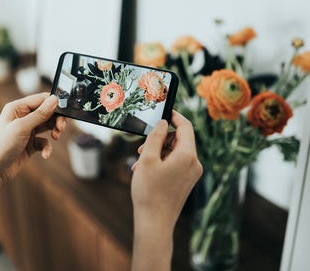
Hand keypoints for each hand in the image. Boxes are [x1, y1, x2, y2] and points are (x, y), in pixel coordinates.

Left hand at [0, 92, 65, 183]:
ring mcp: (27, 130)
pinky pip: (45, 141)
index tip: (65, 112)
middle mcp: (23, 116)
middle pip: (48, 112)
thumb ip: (40, 113)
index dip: (54, 104)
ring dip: (55, 131)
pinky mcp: (30, 143)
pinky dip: (47, 147)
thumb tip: (54, 100)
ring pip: (48, 125)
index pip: (42, 99)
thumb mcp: (22, 127)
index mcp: (18, 108)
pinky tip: (45, 154)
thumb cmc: (0, 146)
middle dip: (57, 119)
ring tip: (56, 137)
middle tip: (61, 128)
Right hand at [131, 110, 202, 233]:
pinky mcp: (187, 181)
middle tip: (142, 147)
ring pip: (175, 152)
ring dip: (158, 151)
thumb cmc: (149, 191)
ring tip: (140, 163)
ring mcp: (192, 173)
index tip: (164, 112)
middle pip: (179, 139)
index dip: (175, 116)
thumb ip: (156, 136)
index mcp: (188, 155)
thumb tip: (164, 123)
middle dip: (160, 139)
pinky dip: (162, 161)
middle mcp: (194, 163)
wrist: (154, 223)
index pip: (186, 126)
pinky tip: (146, 170)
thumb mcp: (147, 158)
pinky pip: (176, 163)